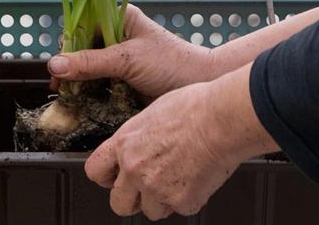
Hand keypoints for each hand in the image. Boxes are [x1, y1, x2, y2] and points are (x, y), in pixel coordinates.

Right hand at [47, 4, 216, 98]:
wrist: (200, 85)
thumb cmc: (170, 64)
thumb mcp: (126, 60)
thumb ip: (90, 62)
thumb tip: (54, 64)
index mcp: (117, 17)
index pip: (80, 25)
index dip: (66, 45)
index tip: (56, 67)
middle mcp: (115, 34)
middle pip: (80, 48)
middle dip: (69, 67)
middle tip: (59, 88)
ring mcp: (119, 58)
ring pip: (87, 67)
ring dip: (77, 82)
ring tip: (67, 98)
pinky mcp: (122, 78)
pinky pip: (98, 83)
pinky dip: (88, 92)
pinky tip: (81, 102)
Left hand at [84, 64, 276, 219]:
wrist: (222, 119)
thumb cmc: (196, 107)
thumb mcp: (153, 113)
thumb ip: (138, 138)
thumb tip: (139, 146)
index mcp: (125, 144)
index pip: (95, 171)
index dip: (106, 178)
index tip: (114, 179)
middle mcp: (135, 169)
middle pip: (119, 204)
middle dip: (133, 200)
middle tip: (148, 189)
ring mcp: (156, 188)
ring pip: (151, 211)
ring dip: (164, 200)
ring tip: (181, 176)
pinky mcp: (181, 201)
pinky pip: (181, 209)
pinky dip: (190, 198)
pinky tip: (198, 176)